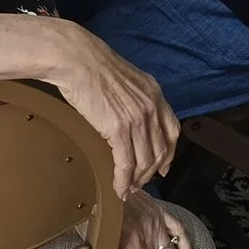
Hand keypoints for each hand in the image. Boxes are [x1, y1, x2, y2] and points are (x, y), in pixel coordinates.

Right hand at [44, 24, 176, 195]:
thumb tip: (132, 116)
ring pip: (145, 161)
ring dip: (137, 180)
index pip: (172, 130)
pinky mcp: (118, 129)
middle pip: (160, 151)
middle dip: (151, 172)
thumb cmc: (93, 65)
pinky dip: (123, 180)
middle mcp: (151, 108)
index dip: (170, 153)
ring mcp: (136, 119)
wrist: (77, 59)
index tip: (164, 167)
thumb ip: (136, 98)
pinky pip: (125, 163)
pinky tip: (119, 187)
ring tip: (128, 189)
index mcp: (154, 93)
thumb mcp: (127, 79)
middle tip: (141, 183)